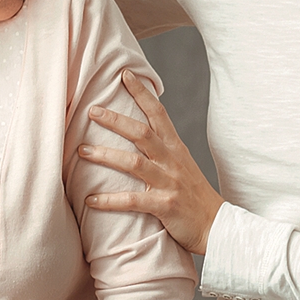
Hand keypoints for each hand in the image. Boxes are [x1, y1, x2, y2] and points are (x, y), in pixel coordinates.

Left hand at [80, 70, 223, 254]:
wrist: (217, 226)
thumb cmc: (194, 196)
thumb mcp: (182, 165)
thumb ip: (162, 150)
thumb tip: (138, 134)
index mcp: (176, 148)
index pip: (158, 113)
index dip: (142, 93)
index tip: (125, 74)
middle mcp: (172, 161)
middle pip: (142, 133)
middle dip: (115, 120)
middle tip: (92, 110)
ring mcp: (169, 183)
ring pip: (133, 163)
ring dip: (106, 156)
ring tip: (82, 151)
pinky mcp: (165, 206)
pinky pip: (132, 200)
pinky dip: (110, 200)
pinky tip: (91, 200)